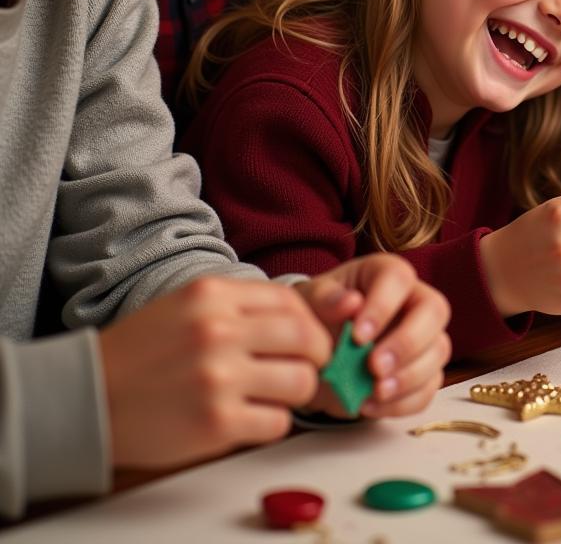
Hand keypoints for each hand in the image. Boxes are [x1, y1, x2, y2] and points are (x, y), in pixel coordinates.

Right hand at [99, 277, 331, 469]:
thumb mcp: (188, 305)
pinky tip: (252, 417)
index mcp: (213, 294)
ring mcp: (218, 377)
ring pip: (301, 381)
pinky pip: (278, 422)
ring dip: (297, 392)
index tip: (306, 338)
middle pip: (307, 338)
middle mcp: (219, 330)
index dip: (310, 322)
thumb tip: (302, 316)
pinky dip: (273, 423)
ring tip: (275, 394)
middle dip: (317, 356)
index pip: (292, 301)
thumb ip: (240, 305)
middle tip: (307, 368)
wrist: (86, 396)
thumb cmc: (143, 351)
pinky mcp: (216, 422)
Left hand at [293, 254, 450, 417]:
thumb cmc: (319, 314)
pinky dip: (402, 402)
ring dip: (409, 376)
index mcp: (386, 274)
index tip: (357, 336)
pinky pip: (428, 388)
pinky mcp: (424, 371)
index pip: (399, 278)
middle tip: (374, 367)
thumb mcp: (311, 301)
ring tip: (374, 391)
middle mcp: (414, 299)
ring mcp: (424, 336)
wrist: (317, 351)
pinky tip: (370, 406)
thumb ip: (326, 300)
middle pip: (434, 311)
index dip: (383, 306)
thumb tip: (350, 302)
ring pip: (438, 351)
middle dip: (407, 343)